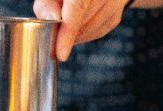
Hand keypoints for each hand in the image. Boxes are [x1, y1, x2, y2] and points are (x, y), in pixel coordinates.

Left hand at [33, 0, 162, 60]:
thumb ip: (48, 2)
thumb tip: (49, 18)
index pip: (78, 8)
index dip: (69, 32)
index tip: (60, 54)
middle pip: (84, 22)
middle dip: (68, 36)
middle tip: (54, 44)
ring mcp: (114, 5)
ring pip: (92, 30)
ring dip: (76, 36)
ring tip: (66, 35)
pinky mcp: (115, 17)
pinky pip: (99, 32)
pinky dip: (86, 35)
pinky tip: (79, 32)